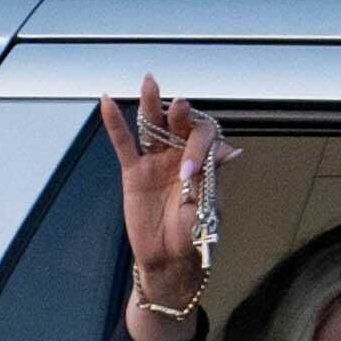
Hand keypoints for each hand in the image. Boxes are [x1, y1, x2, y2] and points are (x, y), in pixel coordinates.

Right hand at [97, 72, 238, 340]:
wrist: (168, 257)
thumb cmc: (193, 234)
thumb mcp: (208, 208)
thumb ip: (214, 179)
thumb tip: (232, 151)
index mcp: (204, 162)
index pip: (204, 139)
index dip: (198, 150)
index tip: (189, 171)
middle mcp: (181, 155)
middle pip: (179, 125)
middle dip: (180, 115)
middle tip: (180, 107)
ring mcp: (156, 160)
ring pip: (152, 127)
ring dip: (151, 105)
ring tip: (149, 83)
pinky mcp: (134, 171)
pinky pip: (124, 144)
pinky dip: (115, 123)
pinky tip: (108, 101)